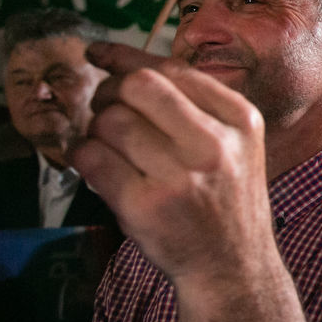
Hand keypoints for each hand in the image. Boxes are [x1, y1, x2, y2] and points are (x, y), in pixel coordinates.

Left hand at [68, 42, 274, 286]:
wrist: (233, 268)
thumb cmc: (225, 202)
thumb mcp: (235, 146)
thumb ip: (196, 108)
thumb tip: (127, 67)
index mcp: (240, 119)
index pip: (173, 69)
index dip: (126, 57)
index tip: (98, 54)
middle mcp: (216, 143)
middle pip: (139, 86)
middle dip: (108, 92)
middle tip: (102, 108)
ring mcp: (182, 176)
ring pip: (111, 122)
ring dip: (94, 129)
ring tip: (104, 145)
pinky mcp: (146, 206)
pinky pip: (93, 159)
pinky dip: (81, 156)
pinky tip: (92, 164)